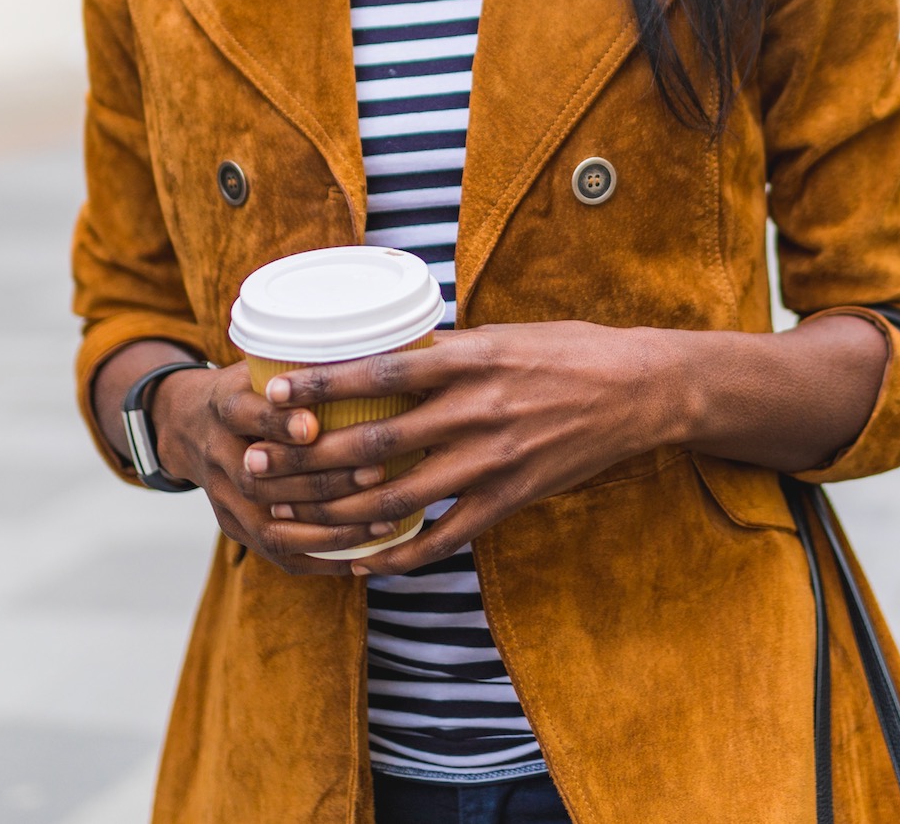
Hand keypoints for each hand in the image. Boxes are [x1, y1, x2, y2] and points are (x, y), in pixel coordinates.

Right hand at [144, 361, 392, 574]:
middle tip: (377, 472)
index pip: (245, 416)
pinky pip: (277, 553)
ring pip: (272, 525)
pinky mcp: (234, 528)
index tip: (314, 426)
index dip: (278, 424)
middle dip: (323, 480)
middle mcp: (218, 456)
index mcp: (224, 407)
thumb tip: (385, 343)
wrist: (186, 426)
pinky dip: (320, 559)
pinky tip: (362, 559)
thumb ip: (304, 364)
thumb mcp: (259, 364)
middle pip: (263, 479)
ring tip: (384, 520)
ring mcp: (223, 499)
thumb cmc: (247, 388)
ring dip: (330, 527)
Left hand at [206, 315, 883, 577]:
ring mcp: (494, 461)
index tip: (271, 391)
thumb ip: (445, 349)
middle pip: (372, 443)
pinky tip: (359, 565)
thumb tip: (383, 352)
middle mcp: (476, 411)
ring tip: (289, 521)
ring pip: (396, 499)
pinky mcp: (512, 499)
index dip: (320, 387)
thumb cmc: (570, 350)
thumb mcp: (505, 333)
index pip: (379, 374)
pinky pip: (443, 538)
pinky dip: (398, 557)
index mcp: (471, 360)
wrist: (642, 390)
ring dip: (336, 514)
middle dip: (307, 459)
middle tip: (257, 466)